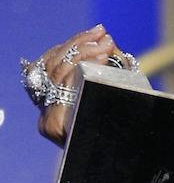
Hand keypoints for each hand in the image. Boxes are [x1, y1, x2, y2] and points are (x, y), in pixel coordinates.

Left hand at [24, 25, 133, 145]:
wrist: (107, 149)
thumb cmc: (120, 133)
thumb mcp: (122, 111)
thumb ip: (115, 82)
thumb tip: (110, 47)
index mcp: (59, 126)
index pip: (66, 83)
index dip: (85, 63)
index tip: (108, 51)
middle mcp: (46, 116)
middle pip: (58, 71)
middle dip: (85, 51)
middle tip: (108, 40)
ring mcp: (43, 104)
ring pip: (53, 63)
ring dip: (78, 44)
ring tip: (101, 34)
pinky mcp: (44, 93)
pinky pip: (50, 61)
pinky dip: (69, 48)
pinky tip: (86, 38)